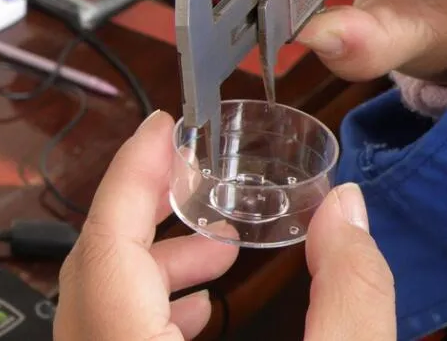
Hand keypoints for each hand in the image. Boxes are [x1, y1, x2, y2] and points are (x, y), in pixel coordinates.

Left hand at [53, 110, 395, 339]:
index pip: (106, 244)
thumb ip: (351, 296)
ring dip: (154, 258)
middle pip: (95, 264)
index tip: (159, 127)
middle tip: (190, 173)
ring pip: (99, 300)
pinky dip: (149, 304)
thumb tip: (347, 210)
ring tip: (218, 243)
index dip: (130, 173)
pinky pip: (110, 332)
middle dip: (145, 206)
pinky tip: (202, 306)